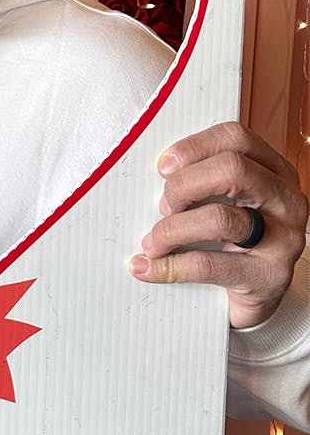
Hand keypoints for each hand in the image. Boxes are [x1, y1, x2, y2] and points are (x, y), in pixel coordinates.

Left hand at [130, 121, 308, 327]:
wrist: (256, 296)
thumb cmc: (232, 240)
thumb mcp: (225, 201)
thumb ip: (201, 181)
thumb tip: (157, 173)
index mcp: (274, 172)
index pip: (236, 138)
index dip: (194, 146)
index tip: (163, 166)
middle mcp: (286, 200)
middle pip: (232, 169)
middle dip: (183, 185)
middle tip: (163, 206)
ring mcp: (284, 239)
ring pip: (220, 218)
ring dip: (172, 229)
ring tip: (153, 242)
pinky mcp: (269, 277)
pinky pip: (209, 265)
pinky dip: (170, 266)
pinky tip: (148, 267)